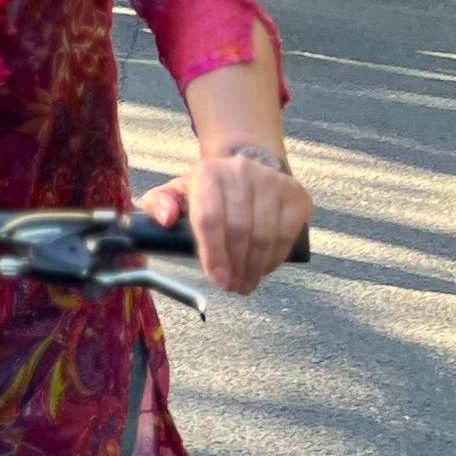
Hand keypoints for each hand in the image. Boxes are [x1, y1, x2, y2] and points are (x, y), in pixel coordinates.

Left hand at [139, 145, 311, 294]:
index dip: (213, 254)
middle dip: (235, 266)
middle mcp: (242, 171)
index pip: (210, 218)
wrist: (246, 168)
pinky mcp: (295, 194)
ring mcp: (273, 181)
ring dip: (255, 267)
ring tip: (246, 283)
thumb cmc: (208, 190)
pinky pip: (288, 234)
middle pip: (240, 230)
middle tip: (232, 287)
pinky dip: (275, 258)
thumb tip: (166, 219)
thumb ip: (159, 204)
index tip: (217, 280)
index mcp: (208, 172)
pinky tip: (264, 268)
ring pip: (265, 235)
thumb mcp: (176, 193)